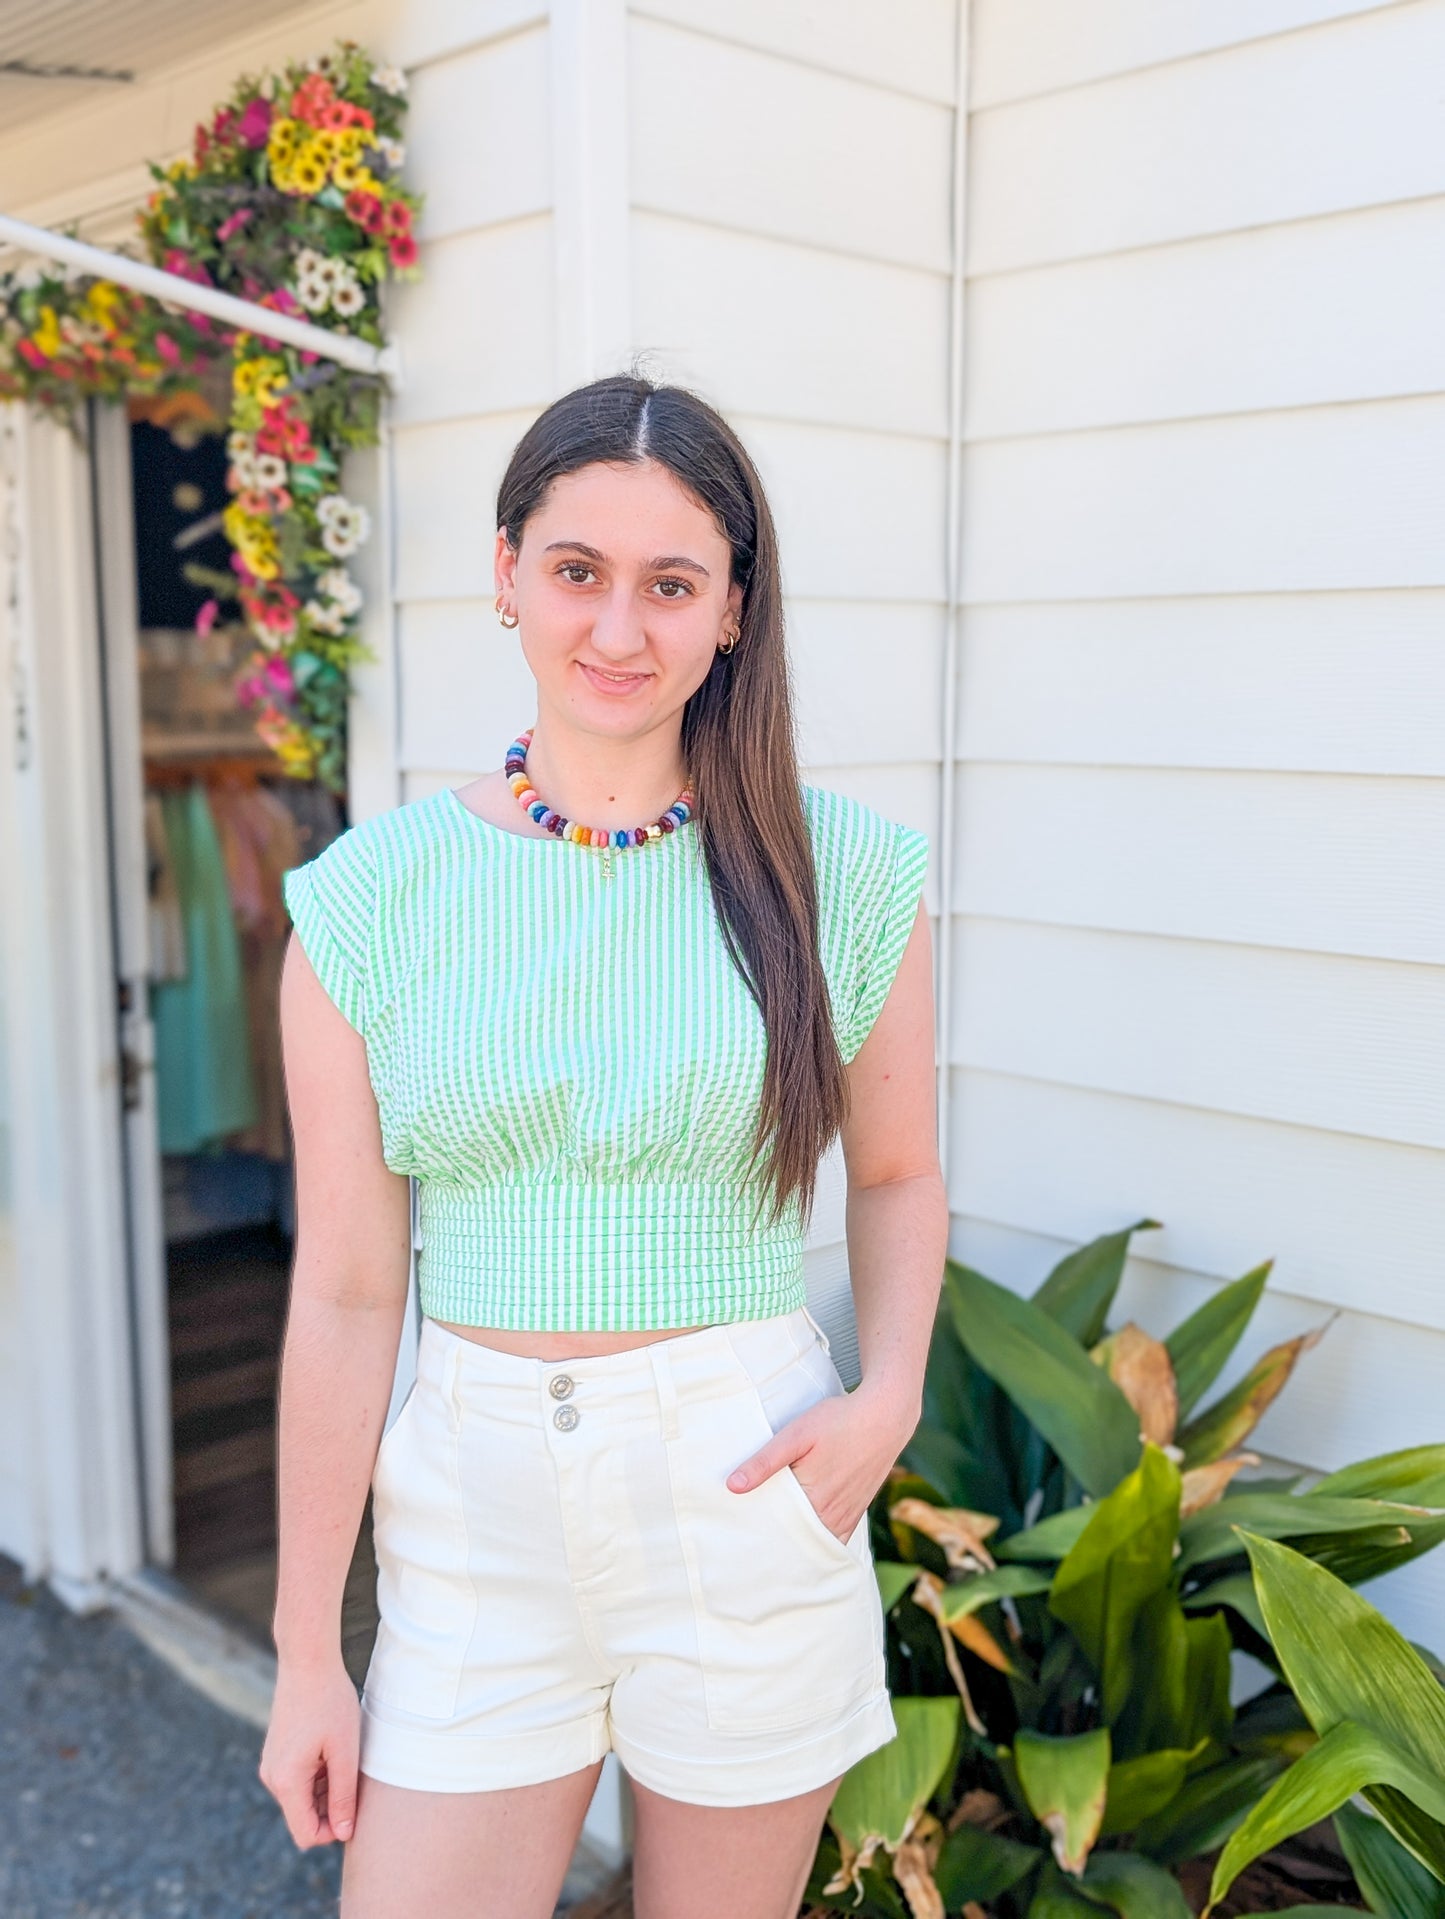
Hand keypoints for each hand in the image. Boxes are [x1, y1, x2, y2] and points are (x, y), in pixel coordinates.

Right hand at [259, 1655, 360, 1848]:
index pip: (306, 1834)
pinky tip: (333, 1750)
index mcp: (287, 1782)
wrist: (307, 1661)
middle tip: (354, 1775)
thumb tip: (343, 1833)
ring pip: (302, 1799)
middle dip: (331, 1808)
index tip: (356, 1807)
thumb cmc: (330, 1702)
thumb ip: (343, 1795)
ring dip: (326, 1790)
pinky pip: (297, 1781)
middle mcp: (272, 1778)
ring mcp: (272, 1765)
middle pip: (304, 1817)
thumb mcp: (345, 1751)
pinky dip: (317, 1776)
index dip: (333, 1831)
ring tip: (344, 1757)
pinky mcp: (276, 1754)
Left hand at [725, 1380, 917, 1544]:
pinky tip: (804, 1537)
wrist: (886, 1415)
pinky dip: (819, 1540)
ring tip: (771, 1546)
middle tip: (749, 1548)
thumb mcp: (796, 1434)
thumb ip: (765, 1461)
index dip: (758, 1535)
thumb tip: (733, 1486)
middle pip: (797, 1541)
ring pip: (817, 1542)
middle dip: (775, 1544)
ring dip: (797, 1544)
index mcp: (815, 1501)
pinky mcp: (857, 1510)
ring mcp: (848, 1515)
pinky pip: (836, 1537)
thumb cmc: (839, 1420)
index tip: (739, 1539)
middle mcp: (833, 1515)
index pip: (779, 1530)